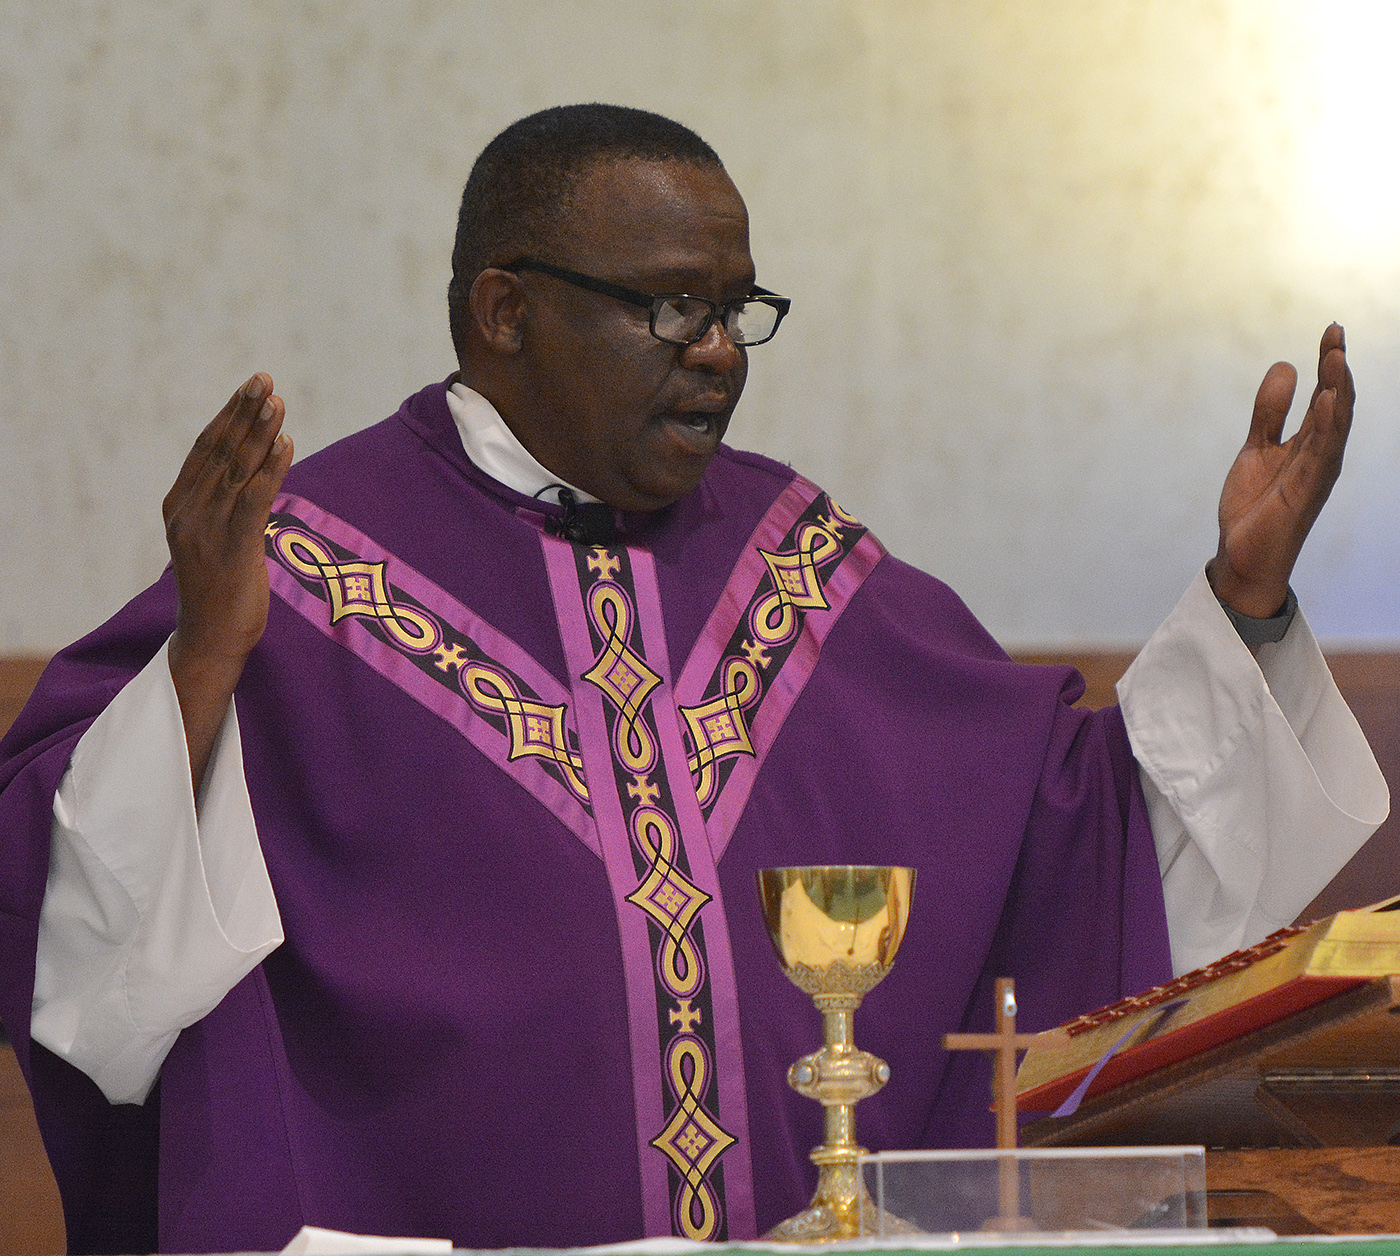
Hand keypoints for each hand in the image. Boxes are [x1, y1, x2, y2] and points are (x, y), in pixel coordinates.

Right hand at [162, 374, 293, 788]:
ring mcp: (207, 531)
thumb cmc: (220, 590)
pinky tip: (286, 445)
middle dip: (245, 413)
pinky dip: (270, 470)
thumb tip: (253, 470)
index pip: (205, 449)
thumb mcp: (217, 538)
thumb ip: (226, 505)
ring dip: (260, 433)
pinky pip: (254, 502)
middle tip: (266, 381)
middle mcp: (188, 513)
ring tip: (278, 403)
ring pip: (237, 470)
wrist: (211, 641)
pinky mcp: (232, 550)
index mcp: (179, 506)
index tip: (252, 387)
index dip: (229, 415)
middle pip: (220, 451)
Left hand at [1208, 323, 1352, 618]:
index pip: (1325, 395)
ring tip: (1335, 356)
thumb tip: (1287, 367)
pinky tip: (1328, 401)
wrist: (1242, 555)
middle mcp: (1320, 455)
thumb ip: (1269, 412)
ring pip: (1333, 425)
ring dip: (1336, 390)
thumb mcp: (1257, 448)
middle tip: (1335, 332)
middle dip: (1336, 368)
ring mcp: (1315, 473)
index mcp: (1309, 443)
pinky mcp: (1304, 492)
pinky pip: (1320, 455)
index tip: (1331, 330)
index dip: (1329, 363)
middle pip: (1335, 403)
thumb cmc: (1256, 506)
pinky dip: (1326, 427)